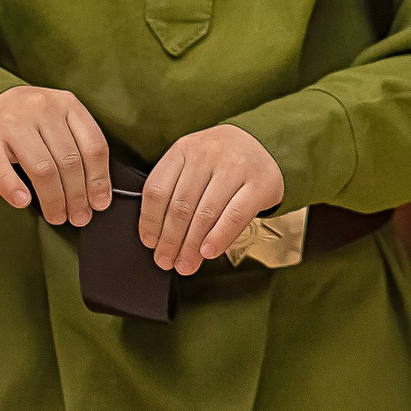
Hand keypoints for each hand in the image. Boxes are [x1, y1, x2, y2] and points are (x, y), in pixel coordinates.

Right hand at [0, 84, 110, 225]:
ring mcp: (12, 123)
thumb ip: (78, 147)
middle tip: (79, 217)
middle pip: (69, 160)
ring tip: (57, 216)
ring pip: (42, 168)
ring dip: (53, 199)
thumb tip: (97, 194)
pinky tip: (23, 202)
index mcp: (67, 104)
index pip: (93, 145)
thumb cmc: (31, 121)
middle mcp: (42, 108)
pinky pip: (1, 169)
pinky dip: (13, 188)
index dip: (99, 179)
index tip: (100, 203)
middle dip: (77, 196)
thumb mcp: (59, 121)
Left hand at [141, 124, 285, 273]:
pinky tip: (208, 251)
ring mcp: (235, 166)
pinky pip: (235, 216)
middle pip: (180, 205)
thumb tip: (159, 240)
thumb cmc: (219, 164)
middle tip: (167, 261)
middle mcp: (207, 153)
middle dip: (170, 241)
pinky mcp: (260, 182)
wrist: (259, 147)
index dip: (150, 222)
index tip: (150, 243)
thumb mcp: (192, 165)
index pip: (157, 189)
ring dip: (192, 245)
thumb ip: (174, 192)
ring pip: (205, 213)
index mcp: (184, 149)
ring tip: (186, 263)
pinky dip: (219, 237)